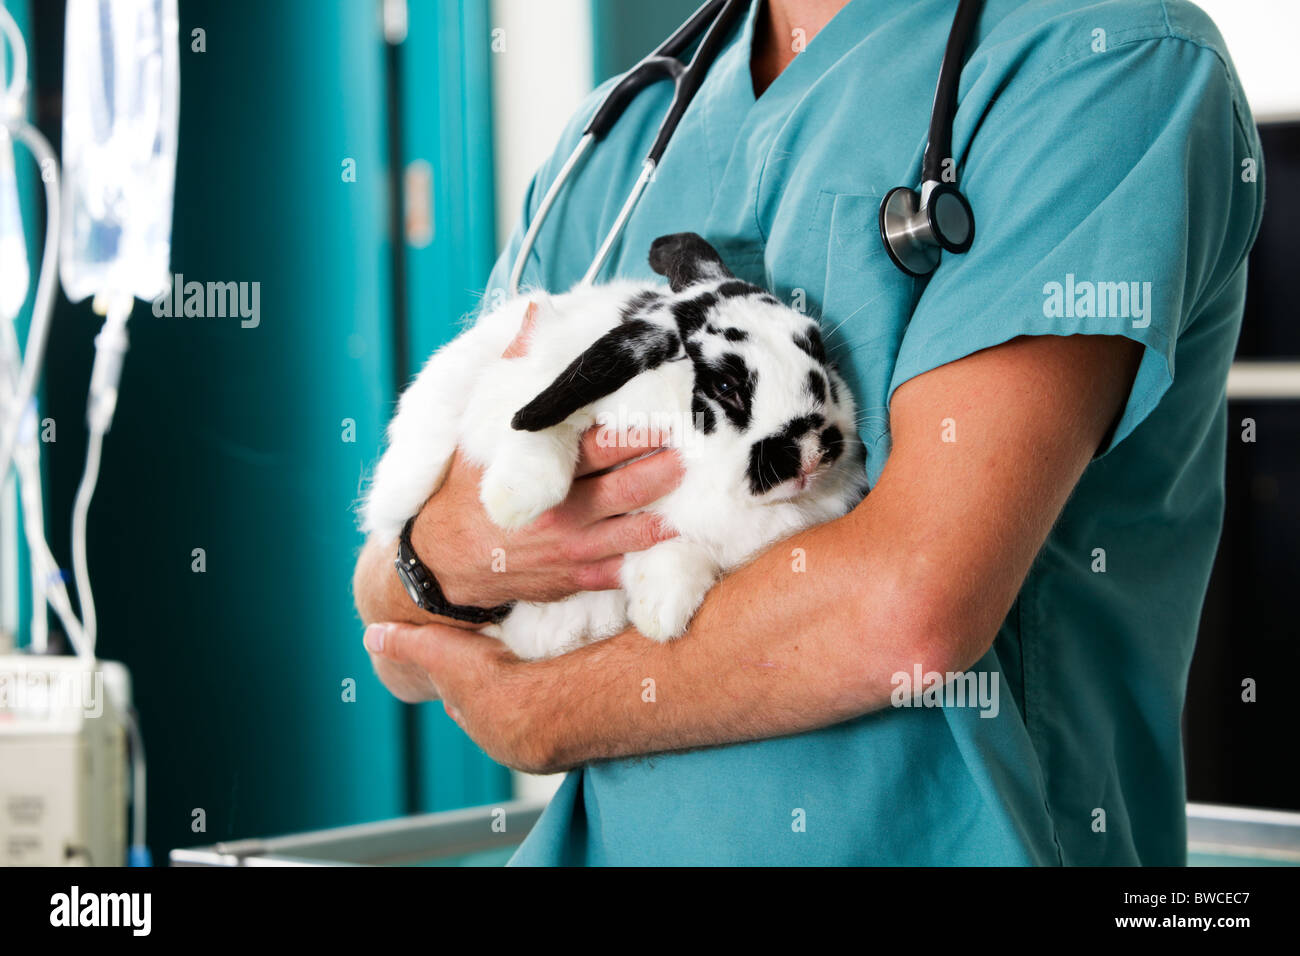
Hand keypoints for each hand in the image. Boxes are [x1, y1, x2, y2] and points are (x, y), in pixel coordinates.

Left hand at [363, 620, 557, 772]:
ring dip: (534, 700)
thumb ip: (405, 644)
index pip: (459, 702)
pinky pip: (564, 718)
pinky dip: (564, 704)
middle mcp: (498, 735)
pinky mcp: (568, 737)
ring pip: (530, 716)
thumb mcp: (436, 652)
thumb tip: (370, 637)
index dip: (459, 686)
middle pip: (494, 713)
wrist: (538, 709)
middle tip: (506, 671)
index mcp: (470, 713)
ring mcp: (534, 741)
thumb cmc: (486, 680)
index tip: (466, 671)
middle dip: (496, 696)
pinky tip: (574, 688)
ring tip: (544, 676)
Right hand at [408, 310, 683, 608]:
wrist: (444, 563)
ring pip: (632, 531)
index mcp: (541, 473)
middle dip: (665, 469)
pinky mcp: (576, 579)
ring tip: (700, 493)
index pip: (598, 447)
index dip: (637, 431)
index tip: (669, 413)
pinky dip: (649, 559)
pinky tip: (678, 542)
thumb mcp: (477, 431)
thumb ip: (512, 372)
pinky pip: (621, 571)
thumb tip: (535, 313)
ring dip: (667, 513)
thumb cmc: (463, 491)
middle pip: (625, 487)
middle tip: (698, 450)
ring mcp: (571, 550)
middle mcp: (560, 513)